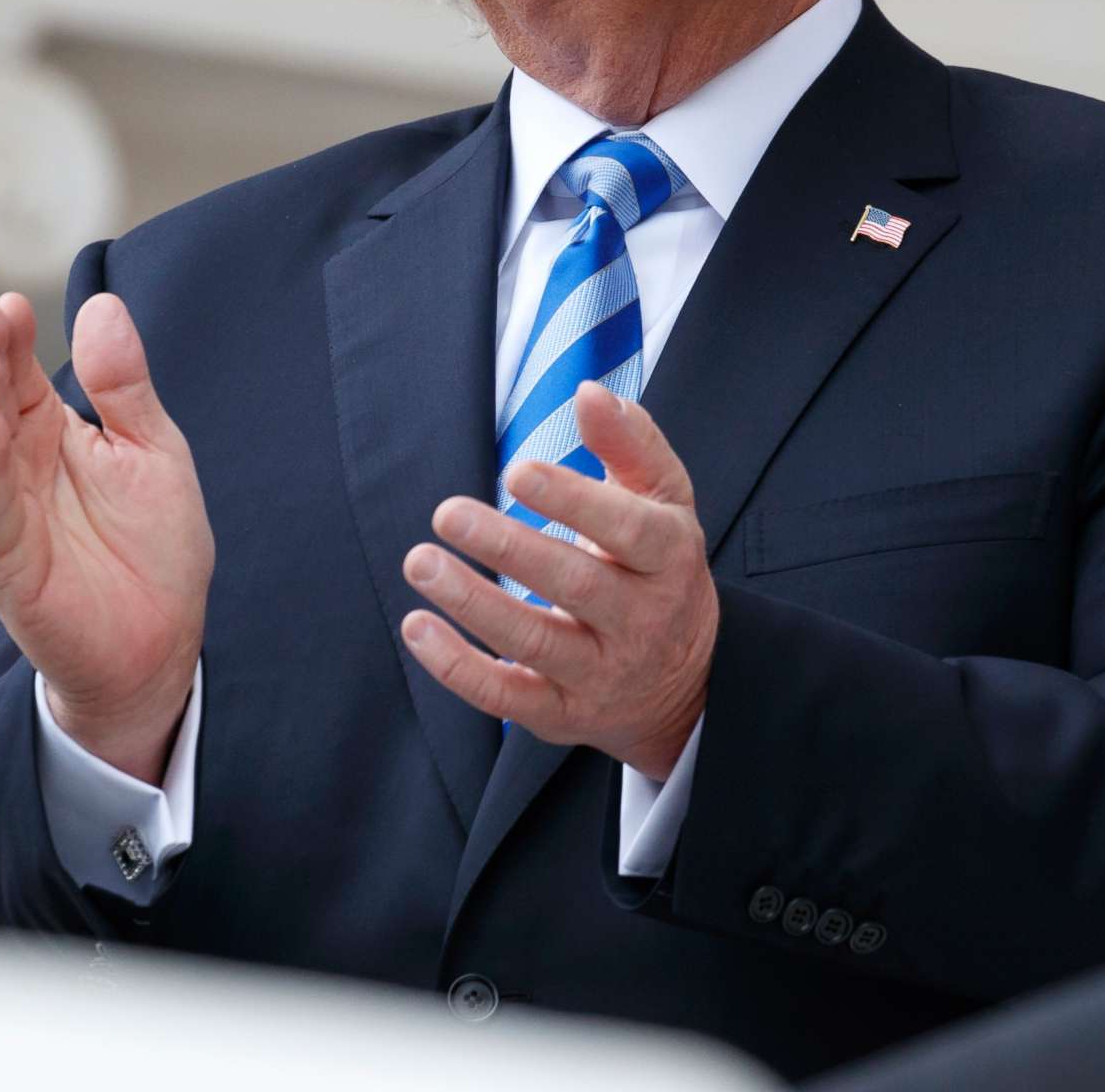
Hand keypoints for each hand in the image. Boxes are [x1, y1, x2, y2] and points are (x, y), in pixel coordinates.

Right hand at [0, 290, 213, 782]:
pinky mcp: (8, 561)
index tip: (8, 302)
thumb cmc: (155, 547)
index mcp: (50, 434)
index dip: (9, 338)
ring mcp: (6, 513)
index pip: (18, 374)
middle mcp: (16, 468)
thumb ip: (124, 386)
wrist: (161, 642)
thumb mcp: (153, 450)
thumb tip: (102, 307)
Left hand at [400, 381, 713, 779]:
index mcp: (668, 558)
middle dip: (508, 548)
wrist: (687, 680)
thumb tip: (589, 391)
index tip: (515, 472)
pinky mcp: (561, 713)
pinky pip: (505, 695)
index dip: (573, 501)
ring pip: (534, 642)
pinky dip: (457, 667)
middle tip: (446, 513)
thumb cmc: (660, 568)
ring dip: (472, 603)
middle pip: (576, 586)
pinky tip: (418, 626)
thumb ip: (630, 441)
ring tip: (421, 561)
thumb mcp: (664, 501)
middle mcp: (640, 620)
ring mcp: (601, 673)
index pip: (627, 530)